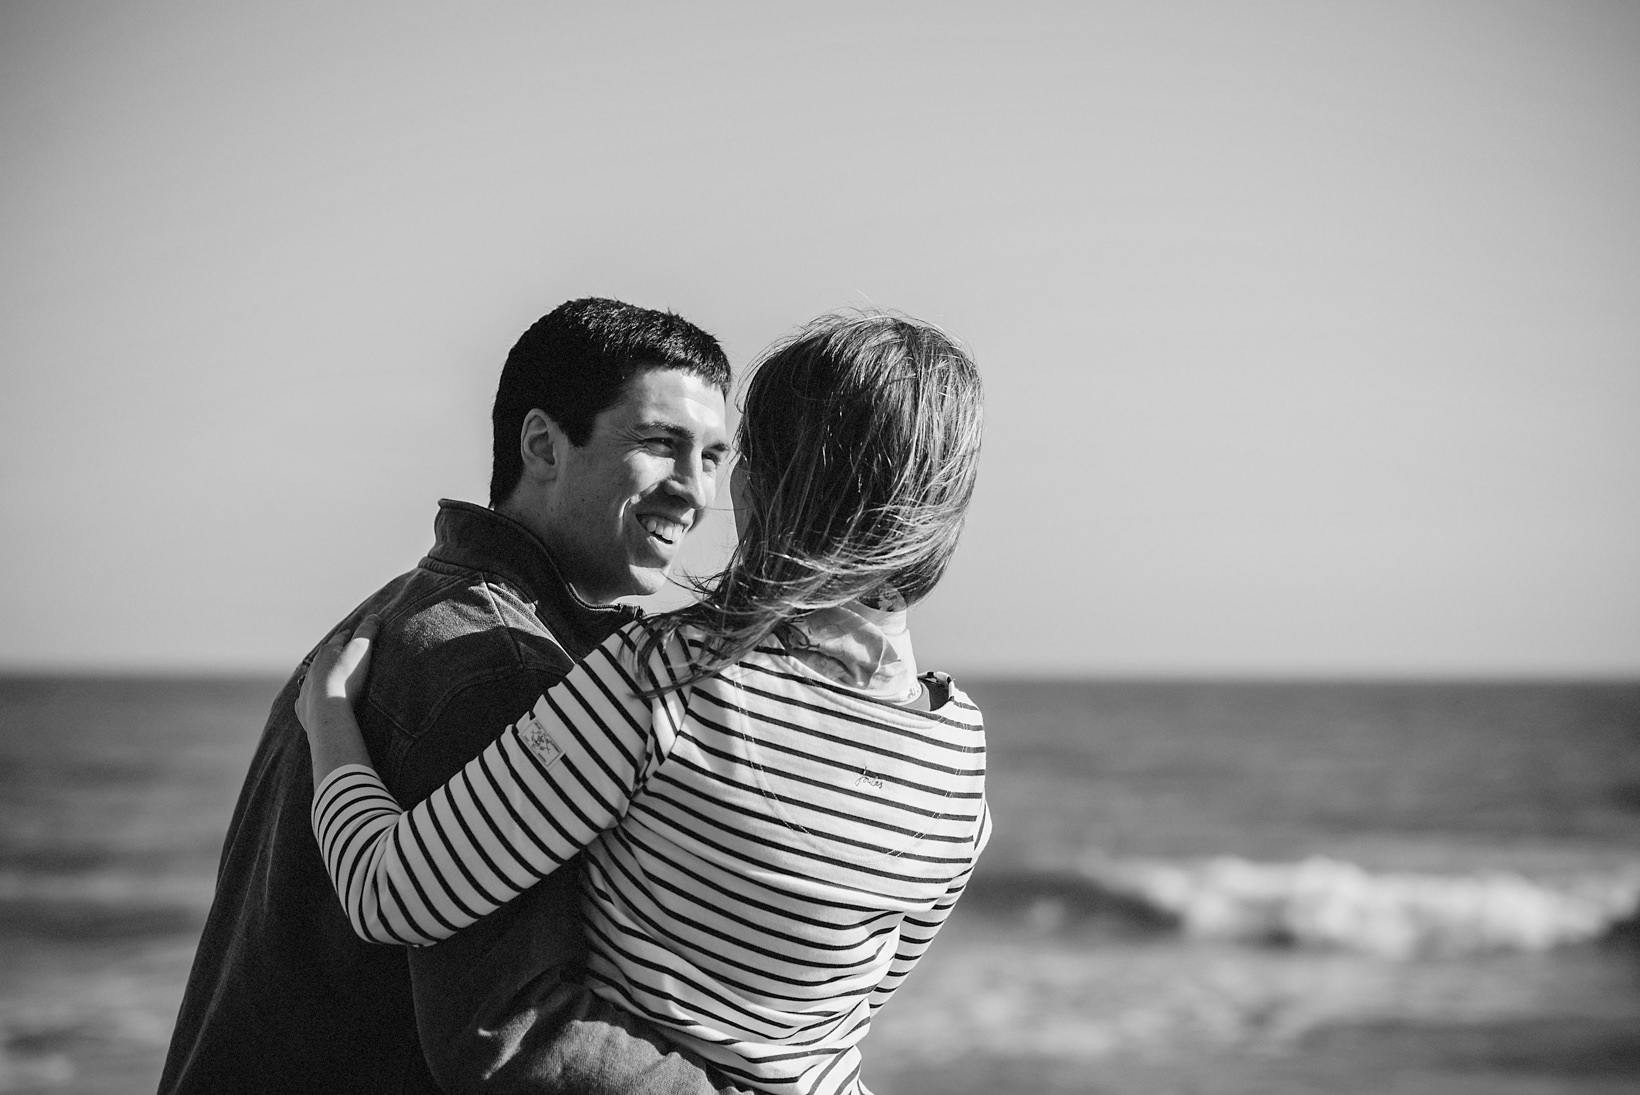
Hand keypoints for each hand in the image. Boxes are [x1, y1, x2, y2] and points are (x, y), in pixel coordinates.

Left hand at [297, 615, 377, 735]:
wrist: (328, 711)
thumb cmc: (346, 678)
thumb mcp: (361, 649)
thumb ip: (367, 632)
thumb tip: (374, 616)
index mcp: (326, 653)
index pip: (339, 640)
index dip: (347, 636)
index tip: (351, 633)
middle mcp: (313, 669)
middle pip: (323, 658)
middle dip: (331, 655)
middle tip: (339, 653)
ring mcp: (307, 689)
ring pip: (313, 678)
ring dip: (320, 676)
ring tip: (328, 678)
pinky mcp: (305, 708)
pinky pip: (306, 700)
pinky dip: (311, 698)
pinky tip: (314, 702)